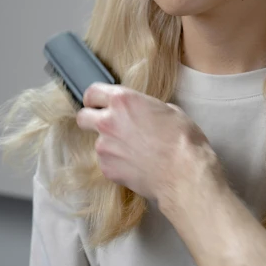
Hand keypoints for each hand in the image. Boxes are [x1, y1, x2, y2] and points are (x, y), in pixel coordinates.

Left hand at [76, 84, 219, 206]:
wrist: (183, 172)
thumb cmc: (181, 139)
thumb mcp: (168, 109)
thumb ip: (145, 108)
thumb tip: (142, 113)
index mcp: (123, 100)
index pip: (92, 92)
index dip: (95, 98)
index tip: (98, 103)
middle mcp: (108, 121)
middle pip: (82, 117)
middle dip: (91, 119)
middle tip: (106, 124)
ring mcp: (105, 147)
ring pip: (97, 142)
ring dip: (110, 144)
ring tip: (133, 150)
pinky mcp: (107, 169)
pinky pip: (106, 162)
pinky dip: (116, 162)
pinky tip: (135, 164)